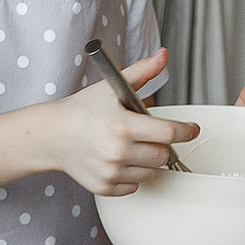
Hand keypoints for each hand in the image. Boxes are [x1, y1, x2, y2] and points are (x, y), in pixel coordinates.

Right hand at [45, 48, 199, 196]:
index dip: (187, 130)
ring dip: (147, 160)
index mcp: (122, 125)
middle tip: (145, 134)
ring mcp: (111, 172)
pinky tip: (118, 160)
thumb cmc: (83, 110)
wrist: (53, 134)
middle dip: (159, 143)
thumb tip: (162, 56)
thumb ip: (141, 72)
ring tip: (129, 146)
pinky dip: (132, 174)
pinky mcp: (105, 187)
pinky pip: (136, 186)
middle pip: (163, 155)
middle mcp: (117, 151)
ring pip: (152, 172)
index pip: (169, 133)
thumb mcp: (111, 86)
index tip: (191, 129)